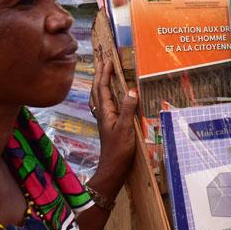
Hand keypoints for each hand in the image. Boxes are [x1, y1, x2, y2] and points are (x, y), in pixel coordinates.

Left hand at [91, 59, 137, 195]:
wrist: (113, 170)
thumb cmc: (119, 151)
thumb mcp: (126, 129)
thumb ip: (128, 109)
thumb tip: (132, 90)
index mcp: (106, 113)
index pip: (103, 88)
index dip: (105, 73)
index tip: (108, 60)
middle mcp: (103, 114)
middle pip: (99, 90)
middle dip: (100, 74)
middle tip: (103, 60)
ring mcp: (105, 120)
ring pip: (100, 97)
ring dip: (101, 83)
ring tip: (103, 73)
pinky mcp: (109, 126)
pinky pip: (105, 105)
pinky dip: (105, 96)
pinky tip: (108, 97)